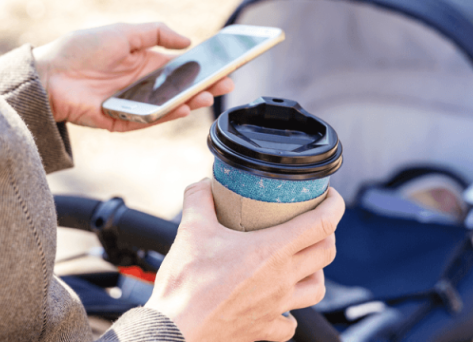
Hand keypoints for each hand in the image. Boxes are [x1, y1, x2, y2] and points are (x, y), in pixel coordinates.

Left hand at [32, 22, 233, 131]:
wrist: (49, 74)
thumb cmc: (82, 48)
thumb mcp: (123, 31)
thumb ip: (156, 33)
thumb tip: (187, 40)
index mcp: (143, 62)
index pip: (179, 68)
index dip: (200, 68)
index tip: (222, 67)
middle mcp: (141, 85)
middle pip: (178, 89)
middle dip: (203, 87)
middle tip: (225, 85)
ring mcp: (133, 104)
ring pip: (167, 106)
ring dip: (189, 102)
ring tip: (207, 96)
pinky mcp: (122, 120)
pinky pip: (148, 120)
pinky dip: (166, 116)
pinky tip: (182, 109)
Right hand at [145, 179, 344, 341]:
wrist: (176, 328)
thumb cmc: (187, 282)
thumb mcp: (191, 229)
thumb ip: (199, 199)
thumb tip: (204, 183)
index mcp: (272, 251)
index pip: (322, 223)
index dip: (334, 204)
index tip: (329, 195)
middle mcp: (282, 279)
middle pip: (326, 252)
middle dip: (327, 233)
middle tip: (313, 223)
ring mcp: (276, 306)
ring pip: (317, 288)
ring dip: (316, 270)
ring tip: (303, 262)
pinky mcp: (264, 328)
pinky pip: (290, 323)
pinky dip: (291, 312)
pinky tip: (280, 305)